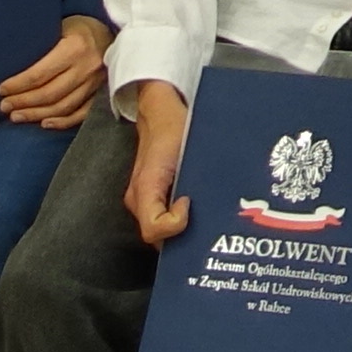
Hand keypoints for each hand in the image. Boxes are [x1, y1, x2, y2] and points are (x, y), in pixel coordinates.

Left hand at [0, 11, 112, 130]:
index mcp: (75, 47)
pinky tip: (44, 123)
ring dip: (37, 114)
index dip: (18, 85)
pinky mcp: (102, 92)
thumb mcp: (61, 25)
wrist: (114, 30)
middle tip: (4, 106)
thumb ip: (42, 43)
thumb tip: (10, 62)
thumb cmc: (80, 27)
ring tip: (17, 116)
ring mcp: (96, 83)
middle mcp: (87, 67)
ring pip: (63, 107)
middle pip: (50, 94)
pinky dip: (62, 122)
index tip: (2, 90)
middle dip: (23, 102)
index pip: (40, 74)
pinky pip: (81, 114)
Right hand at [122, 81, 194, 245]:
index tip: (190, 203)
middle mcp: (139, 199)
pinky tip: (205, 214)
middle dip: (184, 238)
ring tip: (211, 224)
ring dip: (185, 231)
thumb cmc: (175, 128)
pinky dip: (182, 221)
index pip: (153, 229)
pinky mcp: (153, 196)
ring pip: (162, 230)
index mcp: (144, 188)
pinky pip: (164, 217)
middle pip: (158, 237)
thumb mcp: (186, 146)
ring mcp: (144, 199)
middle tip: (210, 227)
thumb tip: (198, 203)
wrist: (161, 112)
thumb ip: (192, 175)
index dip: (174, 226)